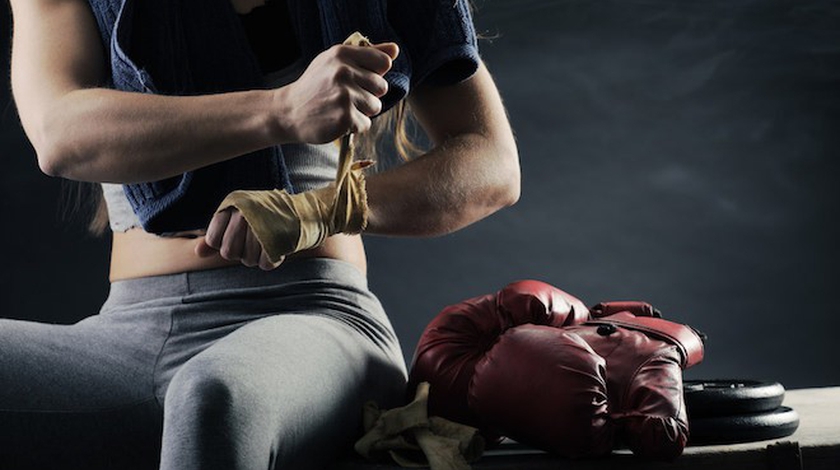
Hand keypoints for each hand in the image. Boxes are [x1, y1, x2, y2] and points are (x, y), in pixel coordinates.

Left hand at [195, 207, 283, 270]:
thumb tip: (198, 253)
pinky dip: (269, 261)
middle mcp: (244, 215)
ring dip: (255, 257)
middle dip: (239, 252)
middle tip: (251, 242)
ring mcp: (261, 228)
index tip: (235, 235)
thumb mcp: (234, 217)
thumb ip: (215, 235)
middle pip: (228, 252)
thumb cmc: (260, 215)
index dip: (222, 243)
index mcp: (232, 206)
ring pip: (247, 261)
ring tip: (263, 243)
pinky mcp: (278, 241)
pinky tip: (273, 248)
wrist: (298, 212)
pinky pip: (265, 264)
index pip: (213, 240)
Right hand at [274, 42, 398, 143]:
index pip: (384, 62)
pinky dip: (354, 126)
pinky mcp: (345, 117)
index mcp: (342, 54)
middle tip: (344, 97)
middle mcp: (343, 71)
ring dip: (362, 112)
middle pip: (382, 87)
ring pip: (375, 107)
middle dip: (368, 95)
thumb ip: (367, 54)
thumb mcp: (335, 62)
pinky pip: (366, 124)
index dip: (375, 74)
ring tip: (340, 108)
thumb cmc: (316, 86)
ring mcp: (344, 94)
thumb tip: (395, 50)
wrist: (288, 112)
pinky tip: (337, 120)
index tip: (359, 79)